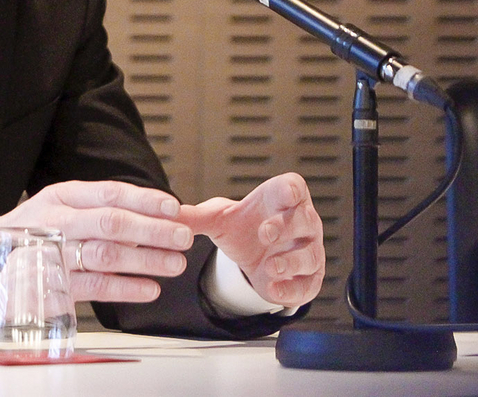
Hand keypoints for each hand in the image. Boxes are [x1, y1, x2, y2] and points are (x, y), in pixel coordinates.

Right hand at [0, 180, 193, 315]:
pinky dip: (125, 288)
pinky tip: (149, 288)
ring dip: (146, 260)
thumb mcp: (53, 207)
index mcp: (59, 196)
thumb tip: (150, 214)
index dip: (145, 200)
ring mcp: (51, 254)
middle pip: (111, 222)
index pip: (109, 193)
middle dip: (153, 230)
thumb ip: (93, 209)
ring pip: (106, 254)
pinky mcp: (49, 286)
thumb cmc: (24, 234)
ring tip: (175, 265)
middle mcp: (55, 221)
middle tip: (183, 238)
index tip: (174, 208)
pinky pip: (94, 287)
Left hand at [177, 172, 324, 307]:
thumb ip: (195, 216)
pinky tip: (274, 290)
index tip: (282, 196)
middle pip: (306, 219)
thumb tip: (166, 213)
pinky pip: (308, 285)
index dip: (291, 191)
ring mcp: (307, 251)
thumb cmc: (244, 228)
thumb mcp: (218, 220)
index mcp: (280, 201)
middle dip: (287, 226)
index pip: (294, 187)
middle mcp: (300, 224)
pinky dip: (292, 289)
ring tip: (270, 267)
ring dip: (292, 260)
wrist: (254, 257)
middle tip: (265, 233)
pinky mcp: (308, 279)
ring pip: (311, 254)